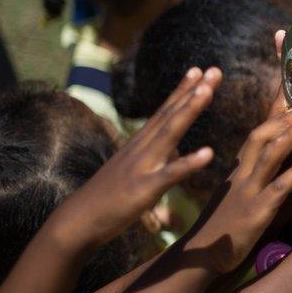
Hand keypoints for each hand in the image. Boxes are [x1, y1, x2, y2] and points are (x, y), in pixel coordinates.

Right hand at [51, 68, 220, 250]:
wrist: (76, 222)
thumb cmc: (108, 199)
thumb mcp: (136, 171)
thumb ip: (158, 158)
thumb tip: (180, 150)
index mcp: (140, 144)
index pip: (165, 111)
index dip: (182, 90)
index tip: (199, 70)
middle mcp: (142, 149)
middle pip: (171, 114)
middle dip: (193, 91)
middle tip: (215, 70)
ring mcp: (142, 166)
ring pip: (170, 134)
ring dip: (189, 111)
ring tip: (208, 91)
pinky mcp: (144, 190)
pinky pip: (170, 174)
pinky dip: (189, 163)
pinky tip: (209, 153)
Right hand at [185, 107, 291, 273]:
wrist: (200, 257)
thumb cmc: (221, 227)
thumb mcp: (234, 195)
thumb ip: (249, 177)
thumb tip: (266, 162)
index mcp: (237, 171)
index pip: (256, 136)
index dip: (275, 120)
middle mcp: (241, 176)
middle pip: (260, 139)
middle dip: (282, 121)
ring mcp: (248, 193)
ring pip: (269, 157)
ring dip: (290, 137)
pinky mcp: (256, 212)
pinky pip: (279, 188)